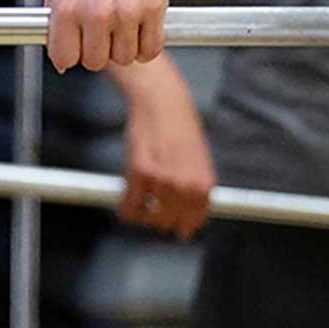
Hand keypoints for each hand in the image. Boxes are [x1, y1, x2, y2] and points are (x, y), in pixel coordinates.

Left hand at [43, 0, 174, 71]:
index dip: (71, 55)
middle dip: (99, 50)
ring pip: (124, 58)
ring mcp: (126, 12)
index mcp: (66, 6)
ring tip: (120, 21)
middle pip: (95, 63)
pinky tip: (139, 27)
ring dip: (123, 46)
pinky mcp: (153, 9)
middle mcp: (95, 11)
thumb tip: (61, 60)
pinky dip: (146, 45)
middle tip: (102, 30)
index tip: (76, 46)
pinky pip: (150, 50)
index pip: (64, 58)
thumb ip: (55, 23)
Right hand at [118, 65, 213, 239]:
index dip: (179, 225)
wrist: (163, 102)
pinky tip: (126, 197)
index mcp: (203, 185)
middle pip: (167, 223)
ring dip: (141, 212)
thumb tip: (187, 225)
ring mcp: (161, 181)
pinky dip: (125, 206)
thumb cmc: (180, 128)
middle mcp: (185, 187)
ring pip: (147, 217)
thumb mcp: (199, 163)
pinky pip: (128, 206)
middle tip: (152, 202)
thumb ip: (195, 192)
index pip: (192, 223)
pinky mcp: (139, 173)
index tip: (173, 225)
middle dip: (158, 216)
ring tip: (140, 197)